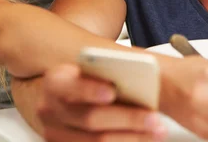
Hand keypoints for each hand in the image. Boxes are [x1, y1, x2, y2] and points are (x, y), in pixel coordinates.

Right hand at [37, 64, 166, 141]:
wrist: (63, 102)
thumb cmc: (85, 82)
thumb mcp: (88, 71)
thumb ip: (106, 72)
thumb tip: (141, 73)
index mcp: (56, 82)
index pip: (70, 86)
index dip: (90, 89)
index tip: (112, 90)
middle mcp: (50, 110)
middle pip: (90, 118)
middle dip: (127, 118)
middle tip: (154, 117)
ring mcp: (57, 134)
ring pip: (97, 141)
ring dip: (132, 137)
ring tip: (157, 131)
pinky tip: (143, 139)